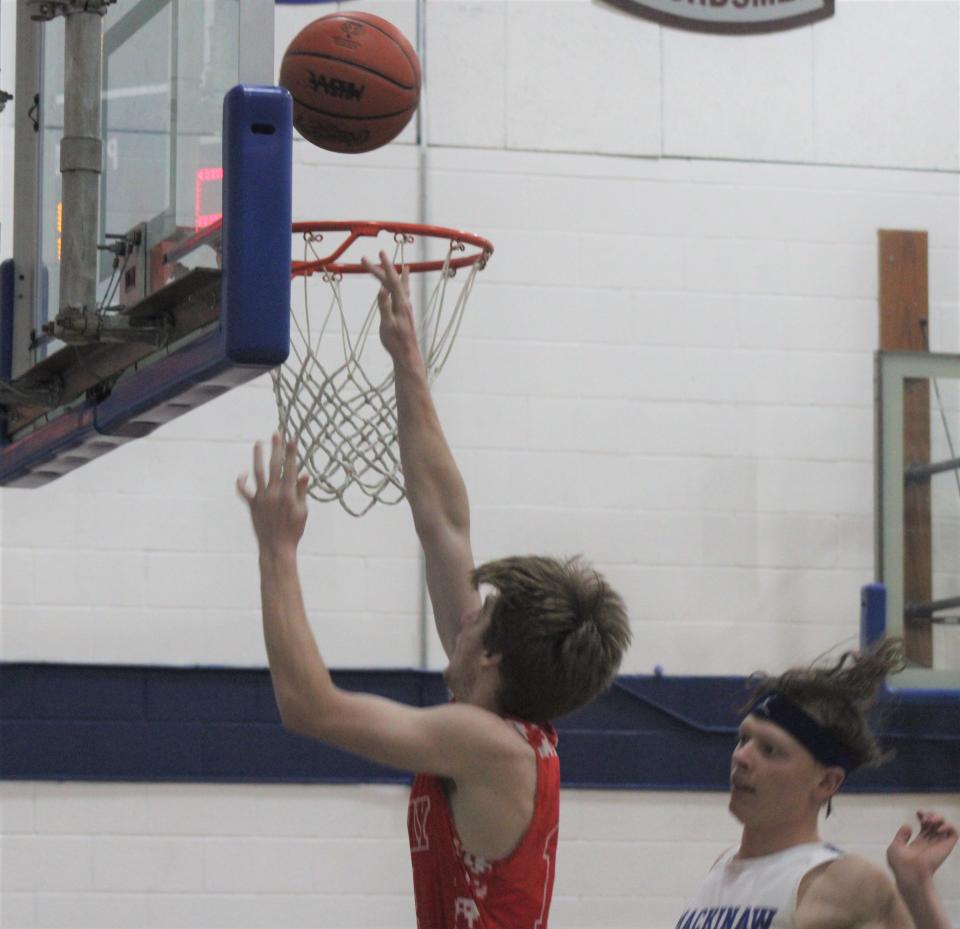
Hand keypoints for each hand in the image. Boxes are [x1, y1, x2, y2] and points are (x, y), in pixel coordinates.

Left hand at [236, 434, 309, 555]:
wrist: (276, 547)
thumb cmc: (294, 530)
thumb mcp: (303, 511)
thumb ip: (301, 492)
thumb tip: (303, 474)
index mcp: (289, 494)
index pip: (290, 468)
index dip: (292, 452)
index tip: (292, 438)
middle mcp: (274, 493)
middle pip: (274, 466)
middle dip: (276, 448)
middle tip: (276, 433)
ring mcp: (262, 498)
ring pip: (258, 473)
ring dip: (257, 457)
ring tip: (258, 443)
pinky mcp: (253, 505)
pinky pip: (244, 491)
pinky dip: (242, 481)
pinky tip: (244, 473)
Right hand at [361, 251, 420, 366]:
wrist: (408, 355)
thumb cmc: (396, 342)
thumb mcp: (387, 324)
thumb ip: (385, 306)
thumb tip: (382, 289)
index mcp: (401, 304)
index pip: (392, 280)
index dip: (385, 266)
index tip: (379, 253)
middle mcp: (405, 303)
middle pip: (393, 281)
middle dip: (381, 269)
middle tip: (366, 259)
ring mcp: (406, 308)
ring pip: (401, 287)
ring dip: (397, 275)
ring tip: (402, 266)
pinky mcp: (406, 314)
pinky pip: (404, 295)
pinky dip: (403, 287)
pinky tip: (404, 288)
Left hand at [887, 810, 957, 890]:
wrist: (910, 874)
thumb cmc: (900, 865)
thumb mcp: (895, 847)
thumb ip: (901, 835)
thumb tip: (909, 825)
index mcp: (919, 842)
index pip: (925, 825)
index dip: (923, 816)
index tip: (918, 813)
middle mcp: (930, 842)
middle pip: (936, 824)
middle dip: (931, 815)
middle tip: (924, 819)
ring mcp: (938, 844)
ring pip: (946, 826)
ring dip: (940, 818)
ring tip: (930, 821)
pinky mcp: (946, 847)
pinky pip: (954, 834)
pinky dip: (949, 826)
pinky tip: (938, 828)